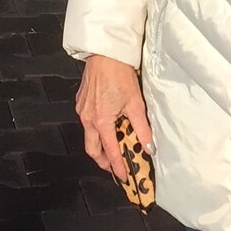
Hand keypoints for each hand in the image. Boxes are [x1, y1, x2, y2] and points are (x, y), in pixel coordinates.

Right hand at [75, 54, 151, 183]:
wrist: (104, 54)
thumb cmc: (119, 75)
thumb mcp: (136, 104)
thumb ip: (142, 128)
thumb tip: (149, 146)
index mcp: (101, 122)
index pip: (110, 152)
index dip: (118, 167)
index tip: (124, 177)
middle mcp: (88, 118)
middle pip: (92, 149)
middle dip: (103, 161)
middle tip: (116, 166)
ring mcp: (82, 110)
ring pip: (88, 136)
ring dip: (100, 145)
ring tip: (114, 146)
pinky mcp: (81, 102)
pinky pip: (87, 122)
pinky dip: (97, 130)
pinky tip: (108, 126)